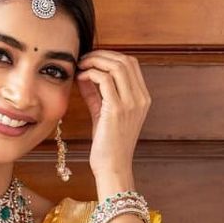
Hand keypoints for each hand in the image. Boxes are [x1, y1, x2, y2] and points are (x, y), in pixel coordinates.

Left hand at [75, 49, 150, 179]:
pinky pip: (104, 79)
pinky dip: (91, 73)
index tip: (93, 59)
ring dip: (96, 61)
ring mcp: (131, 103)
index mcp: (142, 98)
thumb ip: (97, 94)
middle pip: (125, 61)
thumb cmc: (108, 145)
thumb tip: (86, 75)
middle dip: (102, 55)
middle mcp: (140, 98)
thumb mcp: (104, 114)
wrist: (112, 167)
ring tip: (81, 65)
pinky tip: (81, 77)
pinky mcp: (116, 109)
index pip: (131, 64)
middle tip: (85, 58)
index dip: (111, 56)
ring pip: (116, 66)